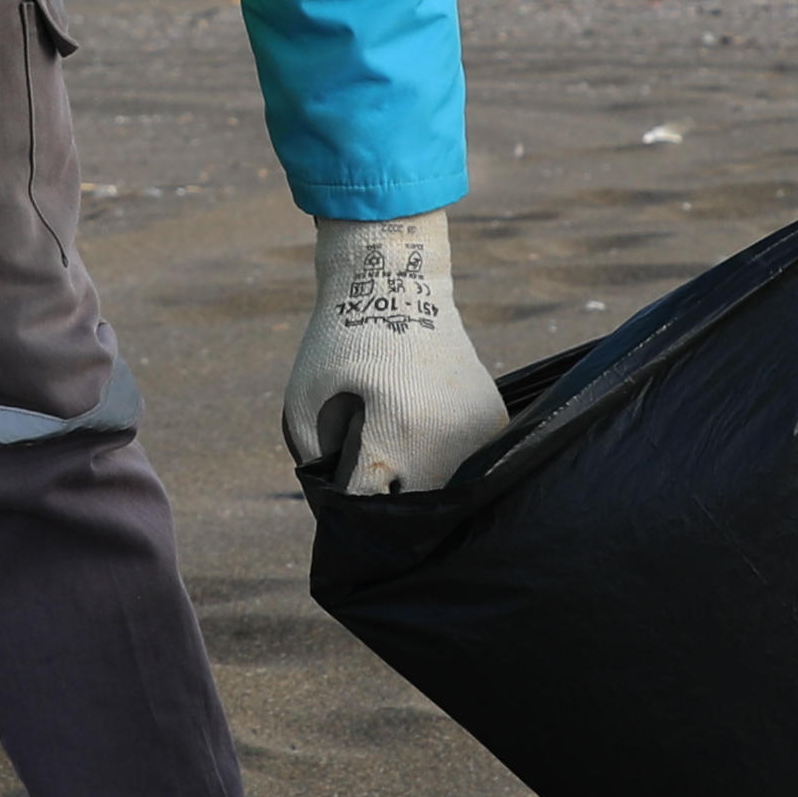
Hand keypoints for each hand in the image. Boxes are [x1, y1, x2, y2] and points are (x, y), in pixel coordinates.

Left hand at [280, 211, 505, 495]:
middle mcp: (446, 439)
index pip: (371, 506)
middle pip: (415, 510)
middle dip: (389, 510)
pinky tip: (426, 446)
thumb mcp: (303, 402)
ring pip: (449, 495)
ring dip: (423, 495)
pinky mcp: (495, 421)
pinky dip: (447, 469)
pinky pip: (470, 468)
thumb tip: (339, 512)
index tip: (342, 506)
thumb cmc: (339, 344)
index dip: (350, 514)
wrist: (398, 282)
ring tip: (400, 473)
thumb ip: (315, 461)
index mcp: (395, 434)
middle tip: (371, 494)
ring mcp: (477, 431)